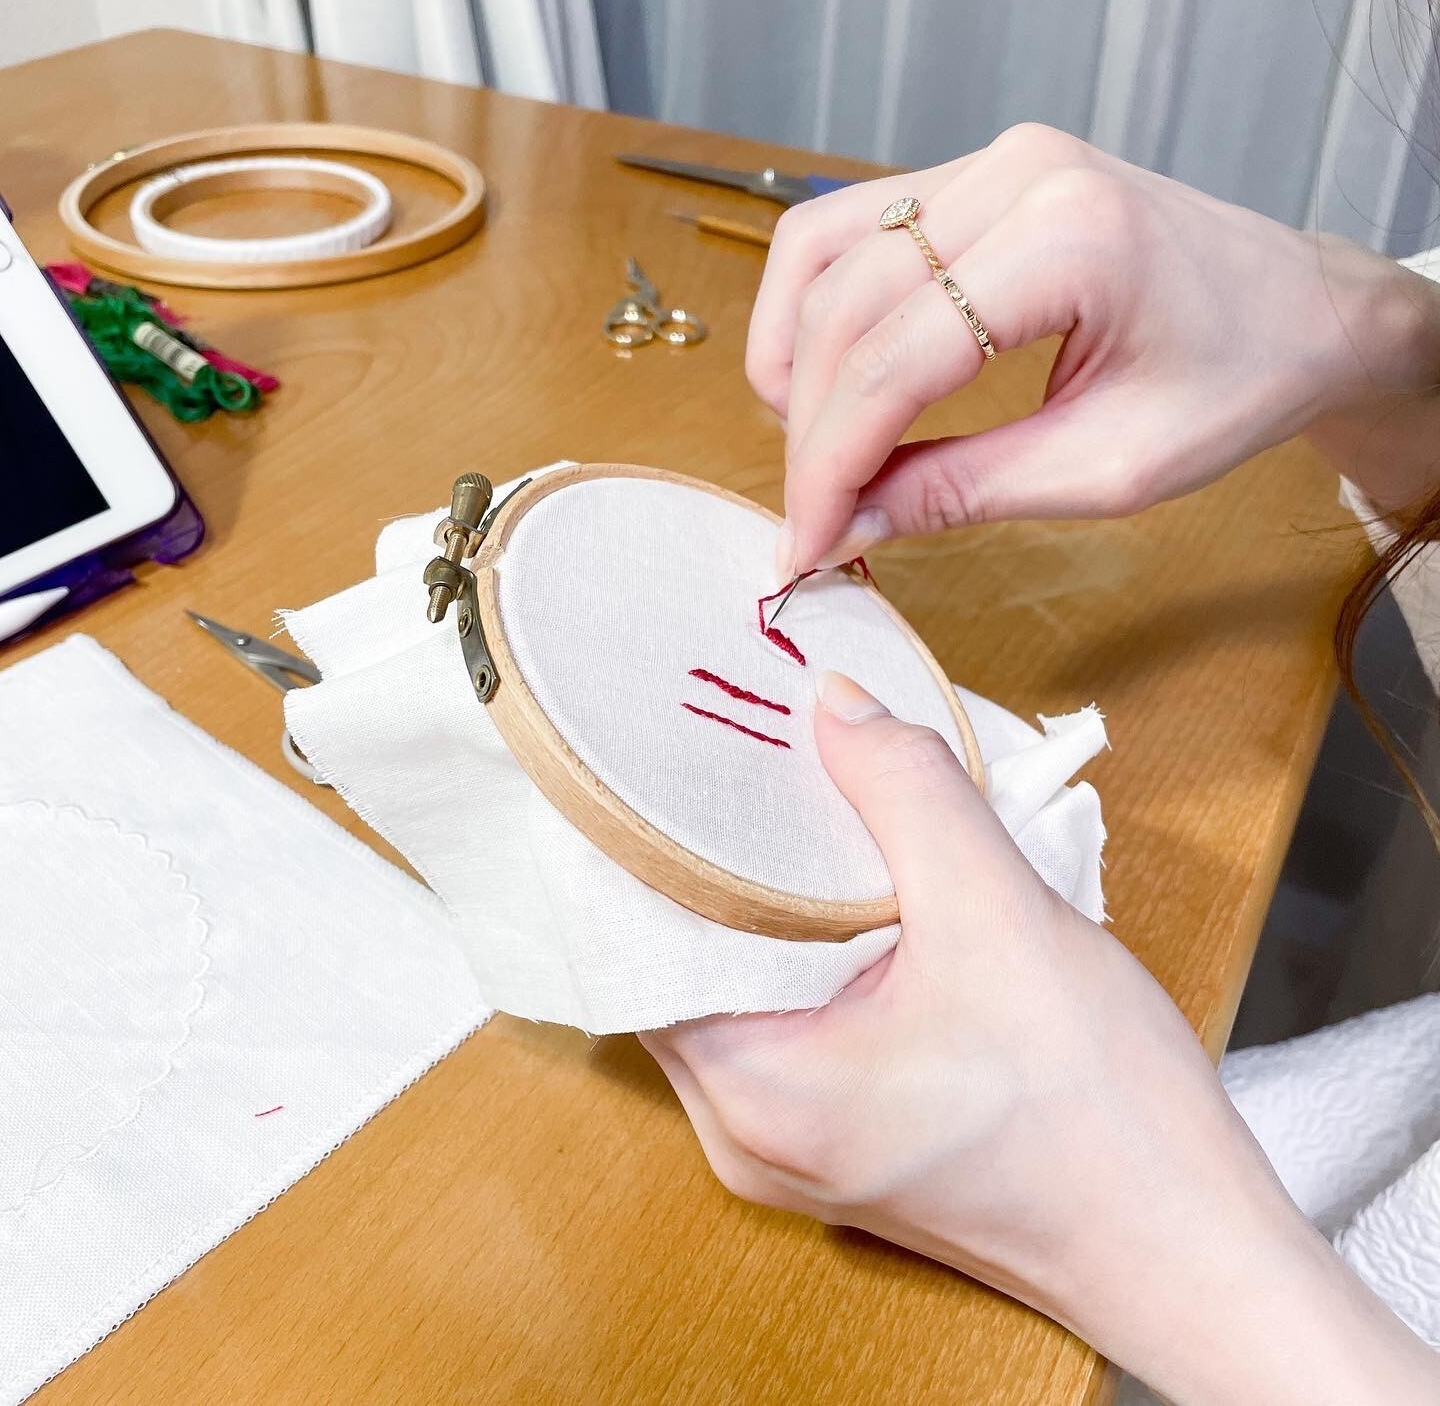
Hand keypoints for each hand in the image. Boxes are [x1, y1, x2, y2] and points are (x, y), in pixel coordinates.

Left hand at [641, 672, 1439, 1403]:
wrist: (1194, 1250)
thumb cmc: (1101, 1111)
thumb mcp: (999, 915)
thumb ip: (906, 790)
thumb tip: (832, 702)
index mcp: (749, 1090)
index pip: (637, 943)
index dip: (646, 843)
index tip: (663, 757)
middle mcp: (745, 1134)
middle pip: (683, 966)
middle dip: (713, 866)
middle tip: (735, 766)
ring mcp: (792, 1150)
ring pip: (738, 995)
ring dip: (766, 913)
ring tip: (792, 819)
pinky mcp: (844, 1145)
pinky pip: (786, 1027)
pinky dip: (803, 960)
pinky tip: (848, 903)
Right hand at [747, 124, 1439, 578]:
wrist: (1300, 312)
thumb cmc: (1235, 384)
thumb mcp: (1106, 468)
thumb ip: (963, 491)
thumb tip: (847, 525)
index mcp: (1069, 237)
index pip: (892, 361)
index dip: (829, 465)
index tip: (806, 544)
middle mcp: (1015, 173)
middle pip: (842, 308)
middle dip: (810, 430)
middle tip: (814, 519)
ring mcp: (988, 161)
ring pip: (821, 255)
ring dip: (793, 360)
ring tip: (815, 449)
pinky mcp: (973, 175)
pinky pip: (849, 231)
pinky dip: (817, 311)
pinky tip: (826, 380)